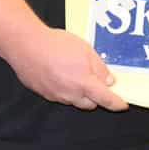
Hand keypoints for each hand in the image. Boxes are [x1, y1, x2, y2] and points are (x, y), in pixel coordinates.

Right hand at [10, 27, 127, 111]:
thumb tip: (109, 81)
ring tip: (74, 73)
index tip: (122, 105)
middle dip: (96, 97)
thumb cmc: (56, 45)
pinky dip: (64, 89)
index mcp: (84, 84)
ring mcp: (56, 96)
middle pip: (90, 104)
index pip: (105, 99)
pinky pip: (60, 96)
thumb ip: (99, 68)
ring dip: (79, 93)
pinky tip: (59, 74)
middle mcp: (70, 95)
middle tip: (95, 81)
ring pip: (74, 100)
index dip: (116, 103)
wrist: (25, 45)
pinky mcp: (44, 93)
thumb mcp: (85, 50)